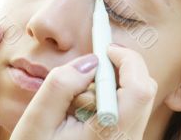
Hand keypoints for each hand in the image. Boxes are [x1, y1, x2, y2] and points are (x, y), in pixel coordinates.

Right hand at [10, 44, 157, 139]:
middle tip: (93, 65)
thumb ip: (61, 85)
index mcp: (110, 136)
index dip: (127, 60)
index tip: (106, 48)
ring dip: (114, 83)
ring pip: (138, 98)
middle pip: (144, 90)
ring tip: (81, 95)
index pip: (140, 89)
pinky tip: (86, 105)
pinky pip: (129, 109)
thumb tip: (91, 61)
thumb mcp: (36, 122)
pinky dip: (112, 97)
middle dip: (121, 68)